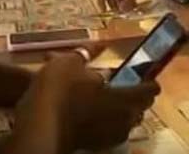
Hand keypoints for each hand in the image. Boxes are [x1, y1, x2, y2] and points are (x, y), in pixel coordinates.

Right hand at [15, 51, 159, 150]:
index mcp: (125, 97)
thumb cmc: (59, 90)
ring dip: (121, 112)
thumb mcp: (70, 62)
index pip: (149, 90)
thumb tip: (100, 44)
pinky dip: (106, 122)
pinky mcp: (95, 146)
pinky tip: (92, 115)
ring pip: (125, 123)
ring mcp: (110, 136)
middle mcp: (123, 119)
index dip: (150, 82)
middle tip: (127, 87)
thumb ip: (88, 53)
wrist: (38, 125)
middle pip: (139, 109)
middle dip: (136, 99)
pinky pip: (109, 133)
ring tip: (108, 101)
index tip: (147, 77)